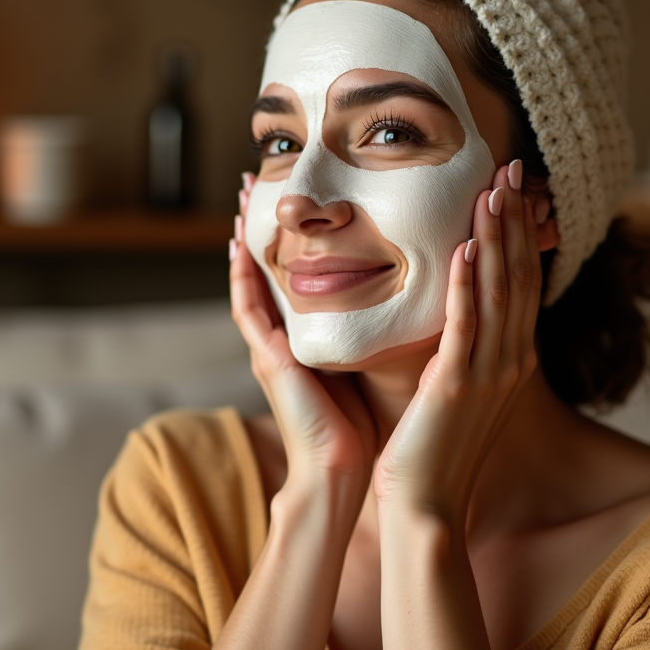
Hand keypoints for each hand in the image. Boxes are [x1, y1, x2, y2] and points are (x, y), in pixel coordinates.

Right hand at [230, 174, 376, 490]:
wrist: (344, 471)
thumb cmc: (364, 423)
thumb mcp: (372, 362)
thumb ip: (377, 329)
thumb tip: (413, 294)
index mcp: (310, 335)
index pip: (297, 274)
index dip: (294, 235)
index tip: (298, 196)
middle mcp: (284, 336)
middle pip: (269, 268)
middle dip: (264, 223)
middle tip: (257, 177)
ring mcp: (271, 348)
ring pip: (252, 281)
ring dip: (244, 238)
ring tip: (241, 195)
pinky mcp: (268, 361)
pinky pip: (248, 313)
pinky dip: (240, 280)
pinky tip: (236, 247)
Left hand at [373, 160, 541, 519]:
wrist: (428, 504)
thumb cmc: (436, 447)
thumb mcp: (460, 388)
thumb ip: (464, 347)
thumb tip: (456, 309)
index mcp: (512, 358)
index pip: (521, 281)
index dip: (518, 232)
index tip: (511, 188)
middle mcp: (510, 360)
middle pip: (517, 276)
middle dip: (513, 219)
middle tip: (510, 168)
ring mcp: (489, 374)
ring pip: (497, 292)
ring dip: (494, 238)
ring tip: (490, 190)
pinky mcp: (457, 387)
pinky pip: (466, 327)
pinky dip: (466, 286)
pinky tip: (462, 250)